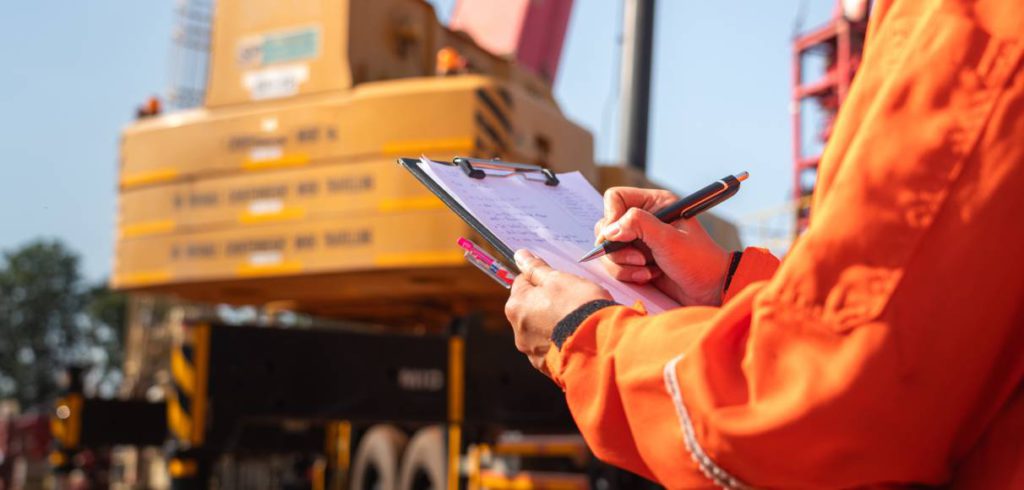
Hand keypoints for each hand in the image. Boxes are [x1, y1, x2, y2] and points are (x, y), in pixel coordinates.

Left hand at [505, 249, 611, 374]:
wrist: (600, 345)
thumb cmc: (579, 306)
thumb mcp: (559, 279)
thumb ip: (537, 269)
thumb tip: (520, 255)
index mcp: (516, 306)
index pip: (521, 283)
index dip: (541, 279)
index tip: (559, 282)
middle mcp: (518, 331)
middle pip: (530, 308)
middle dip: (546, 303)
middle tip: (571, 301)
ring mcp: (531, 351)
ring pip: (540, 330)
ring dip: (553, 324)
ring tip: (576, 321)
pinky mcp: (547, 367)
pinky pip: (551, 349)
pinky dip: (560, 342)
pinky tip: (576, 338)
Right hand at [595, 187, 730, 305]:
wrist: (709, 289)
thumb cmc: (697, 260)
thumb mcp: (669, 239)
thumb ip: (638, 225)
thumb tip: (609, 230)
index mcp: (655, 204)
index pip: (615, 198)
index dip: (611, 216)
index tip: (616, 236)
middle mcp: (644, 219)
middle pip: (606, 226)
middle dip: (618, 247)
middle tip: (639, 259)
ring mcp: (638, 241)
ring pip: (608, 248)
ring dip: (623, 264)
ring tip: (647, 271)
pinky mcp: (635, 261)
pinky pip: (615, 265)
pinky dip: (627, 274)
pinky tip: (649, 277)